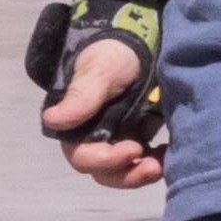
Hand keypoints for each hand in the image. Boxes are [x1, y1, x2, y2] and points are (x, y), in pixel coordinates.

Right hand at [39, 39, 165, 189]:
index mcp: (76, 127)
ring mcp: (117, 141)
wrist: (137, 45)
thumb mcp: (99, 70)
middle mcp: (94, 139)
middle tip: (153, 167)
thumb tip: (51, 120)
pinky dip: (156, 163)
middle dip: (128, 175)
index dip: (106, 160)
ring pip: (124, 172)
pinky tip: (169, 154)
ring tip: (162, 165)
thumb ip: (81, 96)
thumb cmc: (112, 54)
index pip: (83, 157)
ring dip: (142, 173)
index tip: (134, 148)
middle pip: (104, 172)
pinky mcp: (138, 138)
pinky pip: (144, 162)